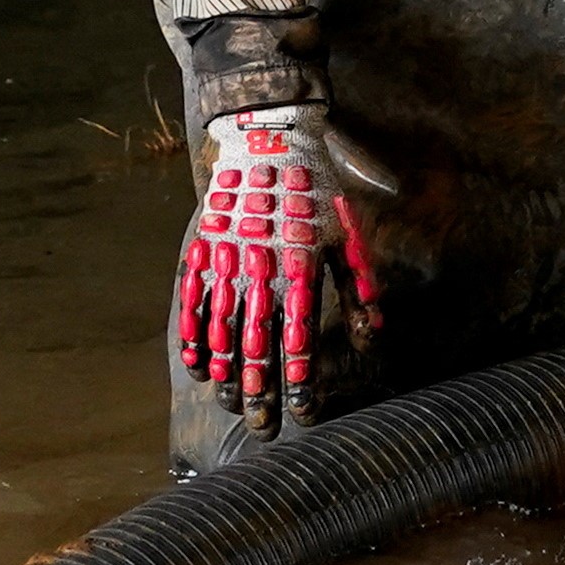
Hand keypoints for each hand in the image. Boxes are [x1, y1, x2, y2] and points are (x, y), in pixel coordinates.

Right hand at [173, 104, 391, 426]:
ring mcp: (227, 260)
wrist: (269, 133)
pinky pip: (193, 302)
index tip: (305, 415)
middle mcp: (261, 270)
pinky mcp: (204, 247)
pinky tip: (197, 368)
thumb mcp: (350, 231)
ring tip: (233, 406)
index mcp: (300, 266)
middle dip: (263, 393)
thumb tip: (371, 338)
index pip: (301, 338)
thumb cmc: (319, 185)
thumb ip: (360, 287)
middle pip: (258, 346)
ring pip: (223, 330)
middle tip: (263, 431)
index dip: (303, 381)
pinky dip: (193, 338)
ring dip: (228, 374)